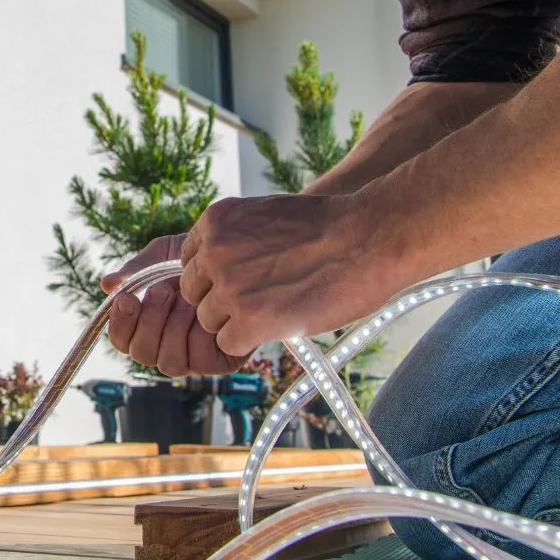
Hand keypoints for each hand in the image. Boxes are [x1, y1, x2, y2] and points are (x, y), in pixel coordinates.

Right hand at [101, 234, 245, 375]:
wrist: (240, 255)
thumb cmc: (201, 257)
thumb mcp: (165, 255)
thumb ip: (137, 269)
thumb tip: (106, 285)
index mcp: (150, 324)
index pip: (122, 339)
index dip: (119, 324)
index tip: (125, 297)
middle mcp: (168, 344)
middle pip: (142, 354)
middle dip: (149, 321)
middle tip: (162, 290)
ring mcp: (193, 355)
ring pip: (169, 363)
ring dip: (174, 327)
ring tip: (186, 297)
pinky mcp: (220, 361)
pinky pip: (199, 360)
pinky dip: (199, 335)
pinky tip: (206, 311)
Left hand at [179, 192, 399, 356]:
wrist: (369, 236)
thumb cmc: (329, 226)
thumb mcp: (267, 216)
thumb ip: (235, 239)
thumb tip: (216, 271)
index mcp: (215, 220)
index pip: (190, 261)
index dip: (216, 275)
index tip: (243, 278)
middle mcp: (213, 250)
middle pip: (195, 293)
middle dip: (223, 299)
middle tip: (264, 295)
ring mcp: (228, 286)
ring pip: (211, 321)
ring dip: (240, 320)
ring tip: (280, 305)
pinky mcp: (247, 320)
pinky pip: (229, 343)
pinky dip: (253, 339)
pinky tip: (283, 320)